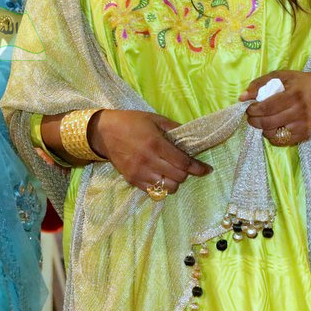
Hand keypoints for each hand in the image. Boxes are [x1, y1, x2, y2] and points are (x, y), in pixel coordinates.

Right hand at [90, 110, 212, 197]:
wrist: (104, 132)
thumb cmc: (131, 122)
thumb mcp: (155, 119)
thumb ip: (174, 128)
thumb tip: (192, 137)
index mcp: (156, 144)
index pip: (183, 163)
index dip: (198, 168)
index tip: (206, 169)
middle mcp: (148, 161)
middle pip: (178, 177)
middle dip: (186, 173)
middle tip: (186, 167)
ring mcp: (139, 172)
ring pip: (168, 188)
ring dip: (175, 182)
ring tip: (172, 172)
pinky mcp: (132, 180)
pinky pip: (154, 191)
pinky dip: (161, 186)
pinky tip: (161, 177)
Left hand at [243, 71, 310, 146]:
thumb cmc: (299, 83)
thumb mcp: (280, 76)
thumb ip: (260, 84)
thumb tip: (242, 97)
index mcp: (294, 95)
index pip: (267, 107)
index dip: (253, 110)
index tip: (249, 108)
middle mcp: (300, 111)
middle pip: (268, 122)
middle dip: (254, 120)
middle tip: (252, 115)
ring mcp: (303, 125)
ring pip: (273, 134)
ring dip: (263, 128)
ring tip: (264, 120)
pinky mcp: (305, 134)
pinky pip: (281, 141)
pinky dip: (273, 135)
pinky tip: (274, 126)